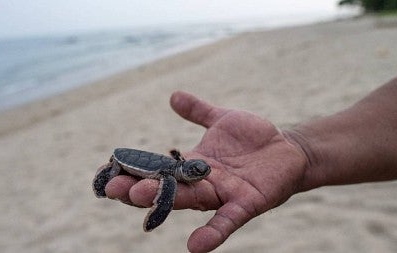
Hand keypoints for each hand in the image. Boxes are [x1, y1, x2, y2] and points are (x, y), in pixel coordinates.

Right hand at [106, 91, 307, 251]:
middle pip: (167, 187)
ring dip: (165, 201)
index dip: (136, 168)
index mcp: (194, 163)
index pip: (159, 168)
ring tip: (138, 199)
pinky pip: (228, 220)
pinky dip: (213, 233)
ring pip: (189, 199)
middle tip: (113, 188)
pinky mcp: (246, 202)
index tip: (108, 168)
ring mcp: (223, 193)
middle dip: (140, 188)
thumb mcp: (222, 119)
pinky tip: (194, 246)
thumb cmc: (253, 137)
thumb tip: (173, 95)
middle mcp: (203, 181)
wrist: (287, 148)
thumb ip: (198, 111)